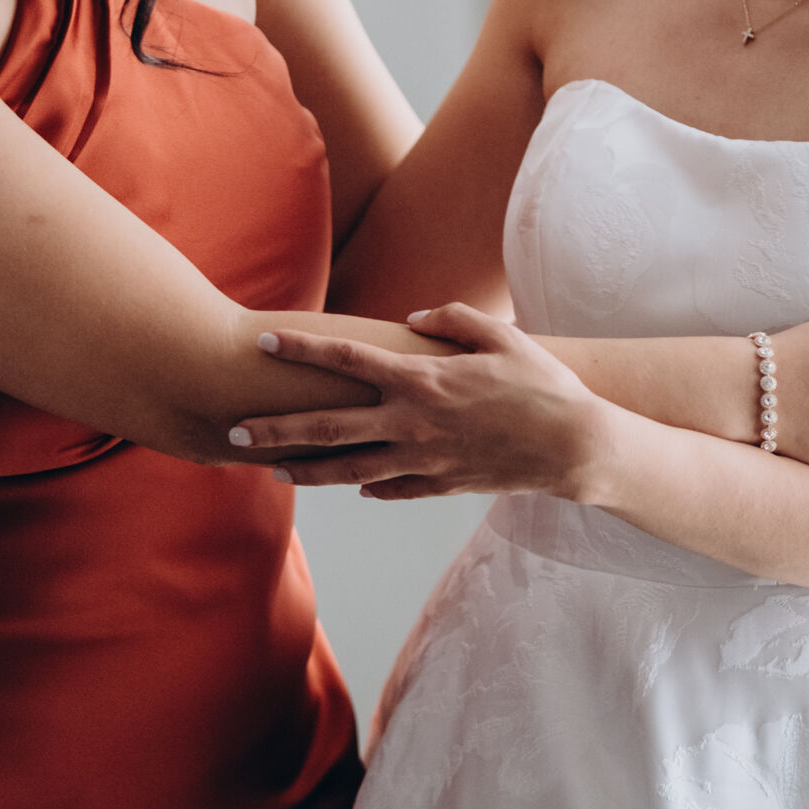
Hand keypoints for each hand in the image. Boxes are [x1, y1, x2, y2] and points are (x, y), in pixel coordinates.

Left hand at [223, 304, 615, 501]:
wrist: (575, 448)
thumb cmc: (543, 385)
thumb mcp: (501, 337)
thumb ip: (453, 319)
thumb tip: (413, 319)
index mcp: (422, 379)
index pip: (346, 361)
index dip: (302, 350)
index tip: (264, 343)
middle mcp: (412, 422)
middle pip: (328, 427)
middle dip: (276, 429)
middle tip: (232, 432)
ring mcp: (423, 460)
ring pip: (348, 470)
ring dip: (306, 470)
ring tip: (271, 471)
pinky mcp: (440, 485)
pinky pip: (392, 489)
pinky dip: (367, 487)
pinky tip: (347, 486)